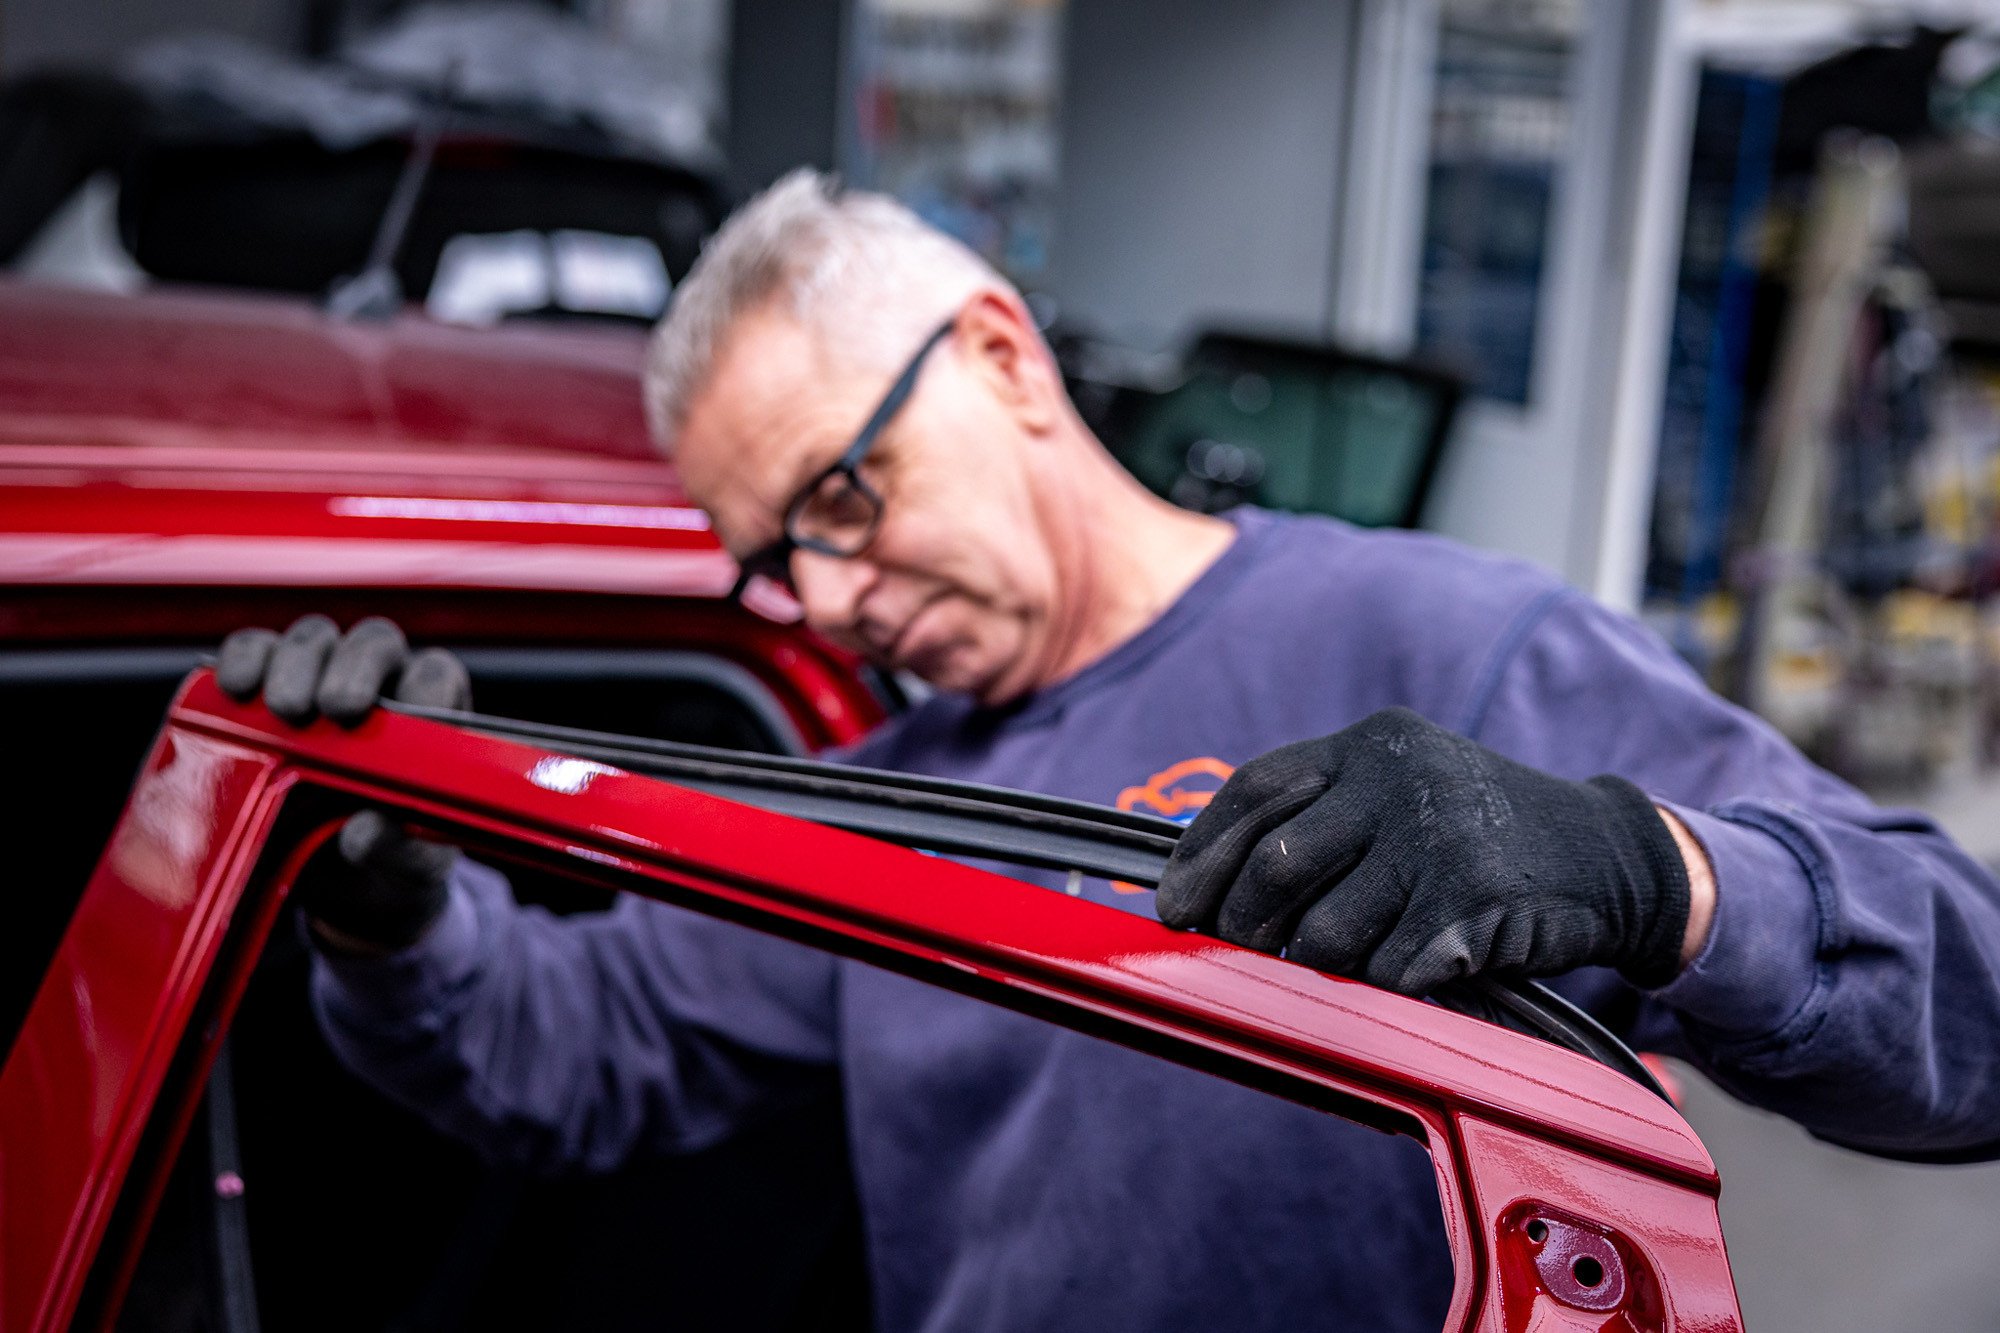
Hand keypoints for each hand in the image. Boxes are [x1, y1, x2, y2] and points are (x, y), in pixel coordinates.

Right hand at [217, 615, 470, 950]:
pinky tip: (237, 688)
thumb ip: (398, 848)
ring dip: (295, 665)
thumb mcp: (409, 865)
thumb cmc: (393, 858)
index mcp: (435, 715)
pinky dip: (243, 660)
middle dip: (351, 669)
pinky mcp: (266, 686)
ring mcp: (324, 678)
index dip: (419, 687)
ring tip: (284, 710)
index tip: (396, 719)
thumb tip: (364, 832)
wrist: (344, 883)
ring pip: (315, 639)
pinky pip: (254, 651)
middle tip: (332, 710)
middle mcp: (384, 684)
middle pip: (374, 643)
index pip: (435, 676)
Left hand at [1155, 708, 1691, 994]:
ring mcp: (1439, 836)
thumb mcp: (1399, 794)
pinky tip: (1413, 969)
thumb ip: (1319, 818)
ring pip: (1327, 933)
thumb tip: (1206, 885)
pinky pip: (1390, 970)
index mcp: (1368, 745)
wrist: (1605, 852)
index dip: (1200, 853)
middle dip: (1243, 923)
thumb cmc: (1476, 834)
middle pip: (1276, 866)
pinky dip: (1387, 986)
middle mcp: (1399, 778)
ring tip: (1352, 959)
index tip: (1172, 904)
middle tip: (1239, 951)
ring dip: (1324, 965)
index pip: (1254, 791)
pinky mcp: (1474, 897)